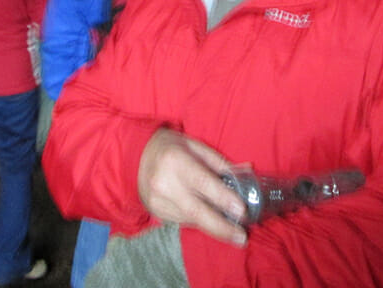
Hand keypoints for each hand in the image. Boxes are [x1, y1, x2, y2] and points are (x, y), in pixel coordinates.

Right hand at [138, 128, 247, 245]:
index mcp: (176, 161)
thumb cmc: (170, 147)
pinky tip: (211, 223)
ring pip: (191, 220)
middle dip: (222, 227)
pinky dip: (199, 223)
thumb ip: (219, 161)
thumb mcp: (194, 145)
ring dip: (214, 227)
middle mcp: (165, 183)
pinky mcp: (156, 212)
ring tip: (233, 231)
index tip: (241, 210)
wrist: (136, 157)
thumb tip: (246, 171)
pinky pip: (183, 221)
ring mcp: (158, 201)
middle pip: (197, 211)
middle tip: (242, 237)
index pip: (203, 183)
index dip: (223, 198)